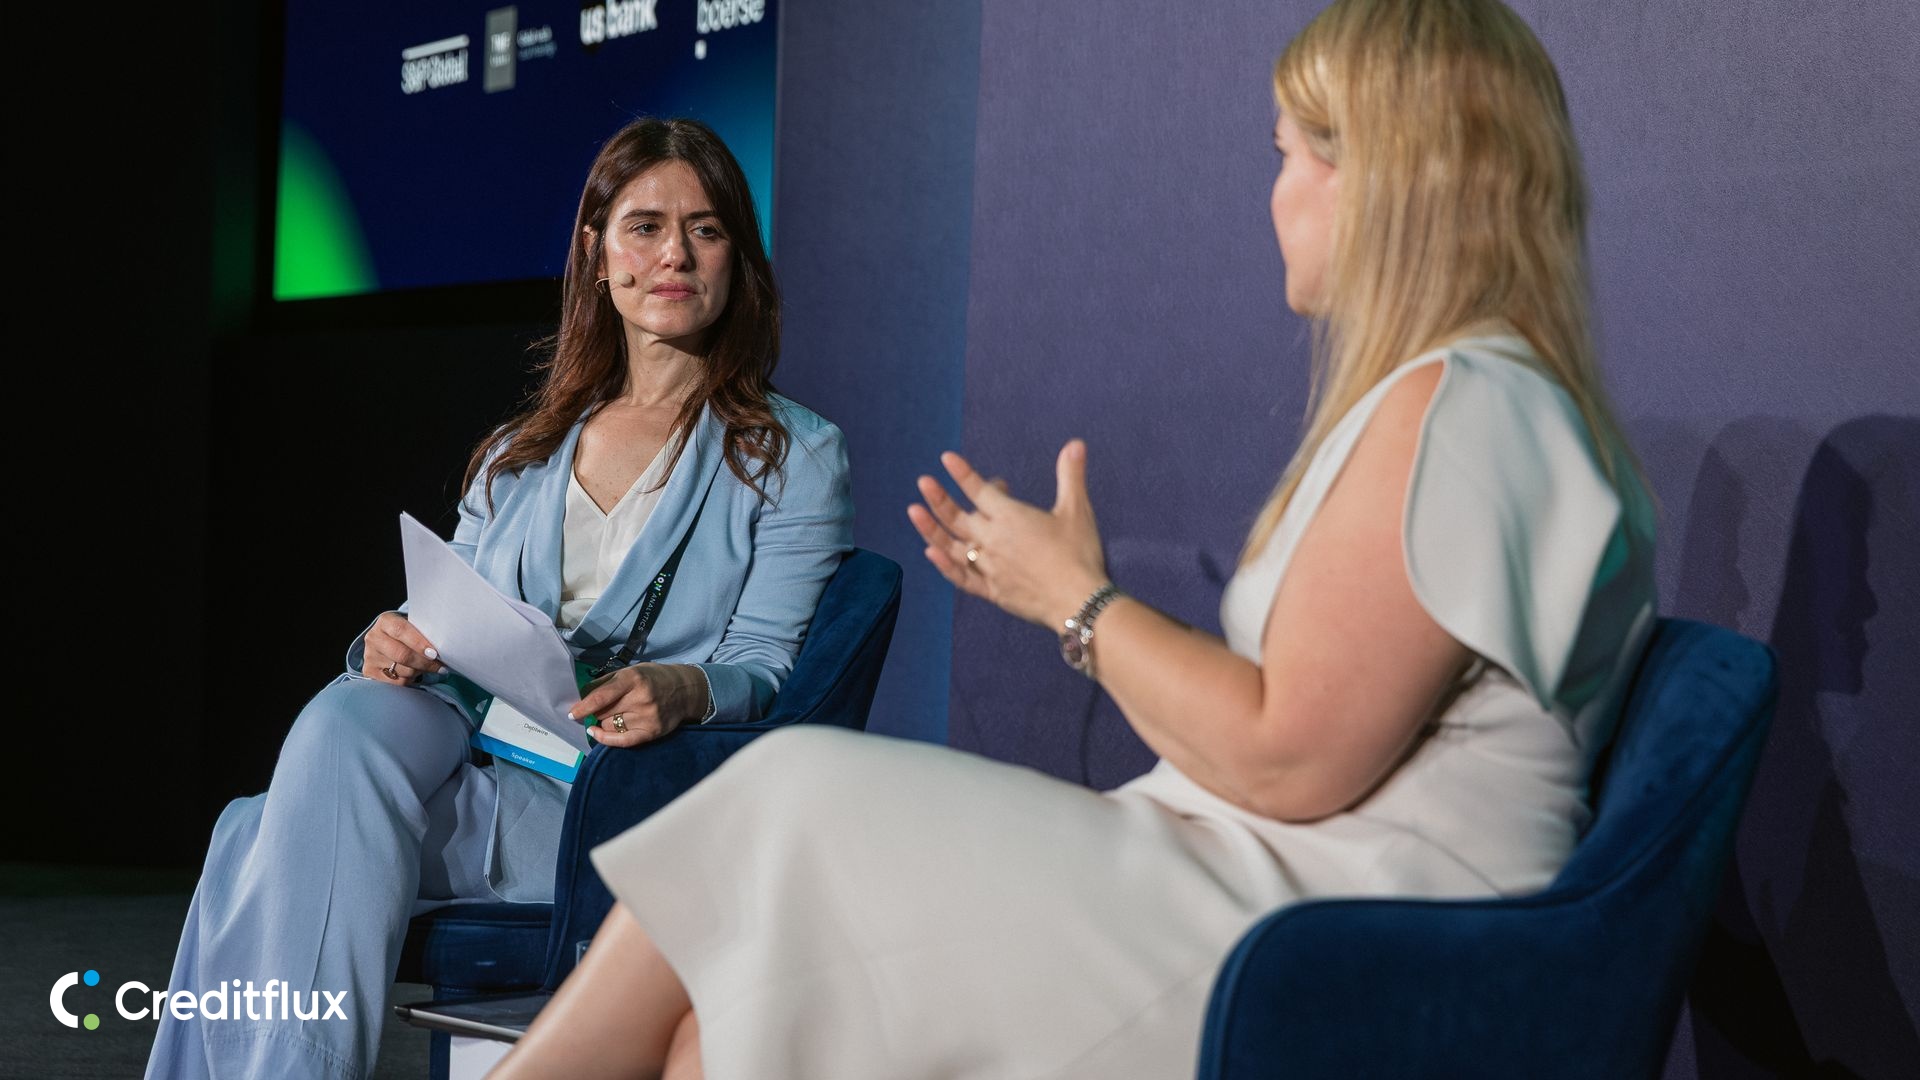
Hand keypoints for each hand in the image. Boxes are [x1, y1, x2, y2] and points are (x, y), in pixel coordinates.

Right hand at [363, 612, 447, 683]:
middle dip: (424, 662)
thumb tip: (445, 648)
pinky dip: (411, 680)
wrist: (385, 642)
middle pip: (402, 655)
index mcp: (385, 622)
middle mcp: (374, 638)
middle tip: (439, 666)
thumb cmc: (406, 634)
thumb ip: (424, 633)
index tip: (434, 653)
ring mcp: (370, 656)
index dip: (419, 643)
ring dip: (420, 671)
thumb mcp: (412, 627)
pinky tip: (415, 674)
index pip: (402, 631)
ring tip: (427, 667)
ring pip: (402, 671)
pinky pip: (397, 682)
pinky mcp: (370, 672)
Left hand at [568, 663, 705, 746]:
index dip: (583, 707)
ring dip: (605, 722)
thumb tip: (580, 697)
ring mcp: (647, 717)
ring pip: (610, 726)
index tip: (572, 714)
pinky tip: (597, 733)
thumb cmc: (653, 678)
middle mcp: (641, 699)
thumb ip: (605, 683)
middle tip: (599, 709)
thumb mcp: (630, 671)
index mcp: (633, 679)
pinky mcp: (652, 732)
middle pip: (604, 713)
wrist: (685, 690)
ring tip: (615, 714)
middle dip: (596, 712)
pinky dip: (606, 739)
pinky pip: (623, 741)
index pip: (602, 696)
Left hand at [908, 440, 1108, 628]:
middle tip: (923, 482)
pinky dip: (944, 565)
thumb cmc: (1079, 554)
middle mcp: (994, 540)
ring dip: (932, 528)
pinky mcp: (992, 591)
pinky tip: (931, 553)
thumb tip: (1076, 443)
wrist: (1079, 602)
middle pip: (959, 517)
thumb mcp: (1077, 511)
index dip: (963, 473)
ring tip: (913, 511)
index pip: (980, 491)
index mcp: (1011, 518)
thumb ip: (1071, 475)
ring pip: (953, 545)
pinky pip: (961, 577)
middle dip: (940, 498)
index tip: (947, 459)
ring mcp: (989, 567)